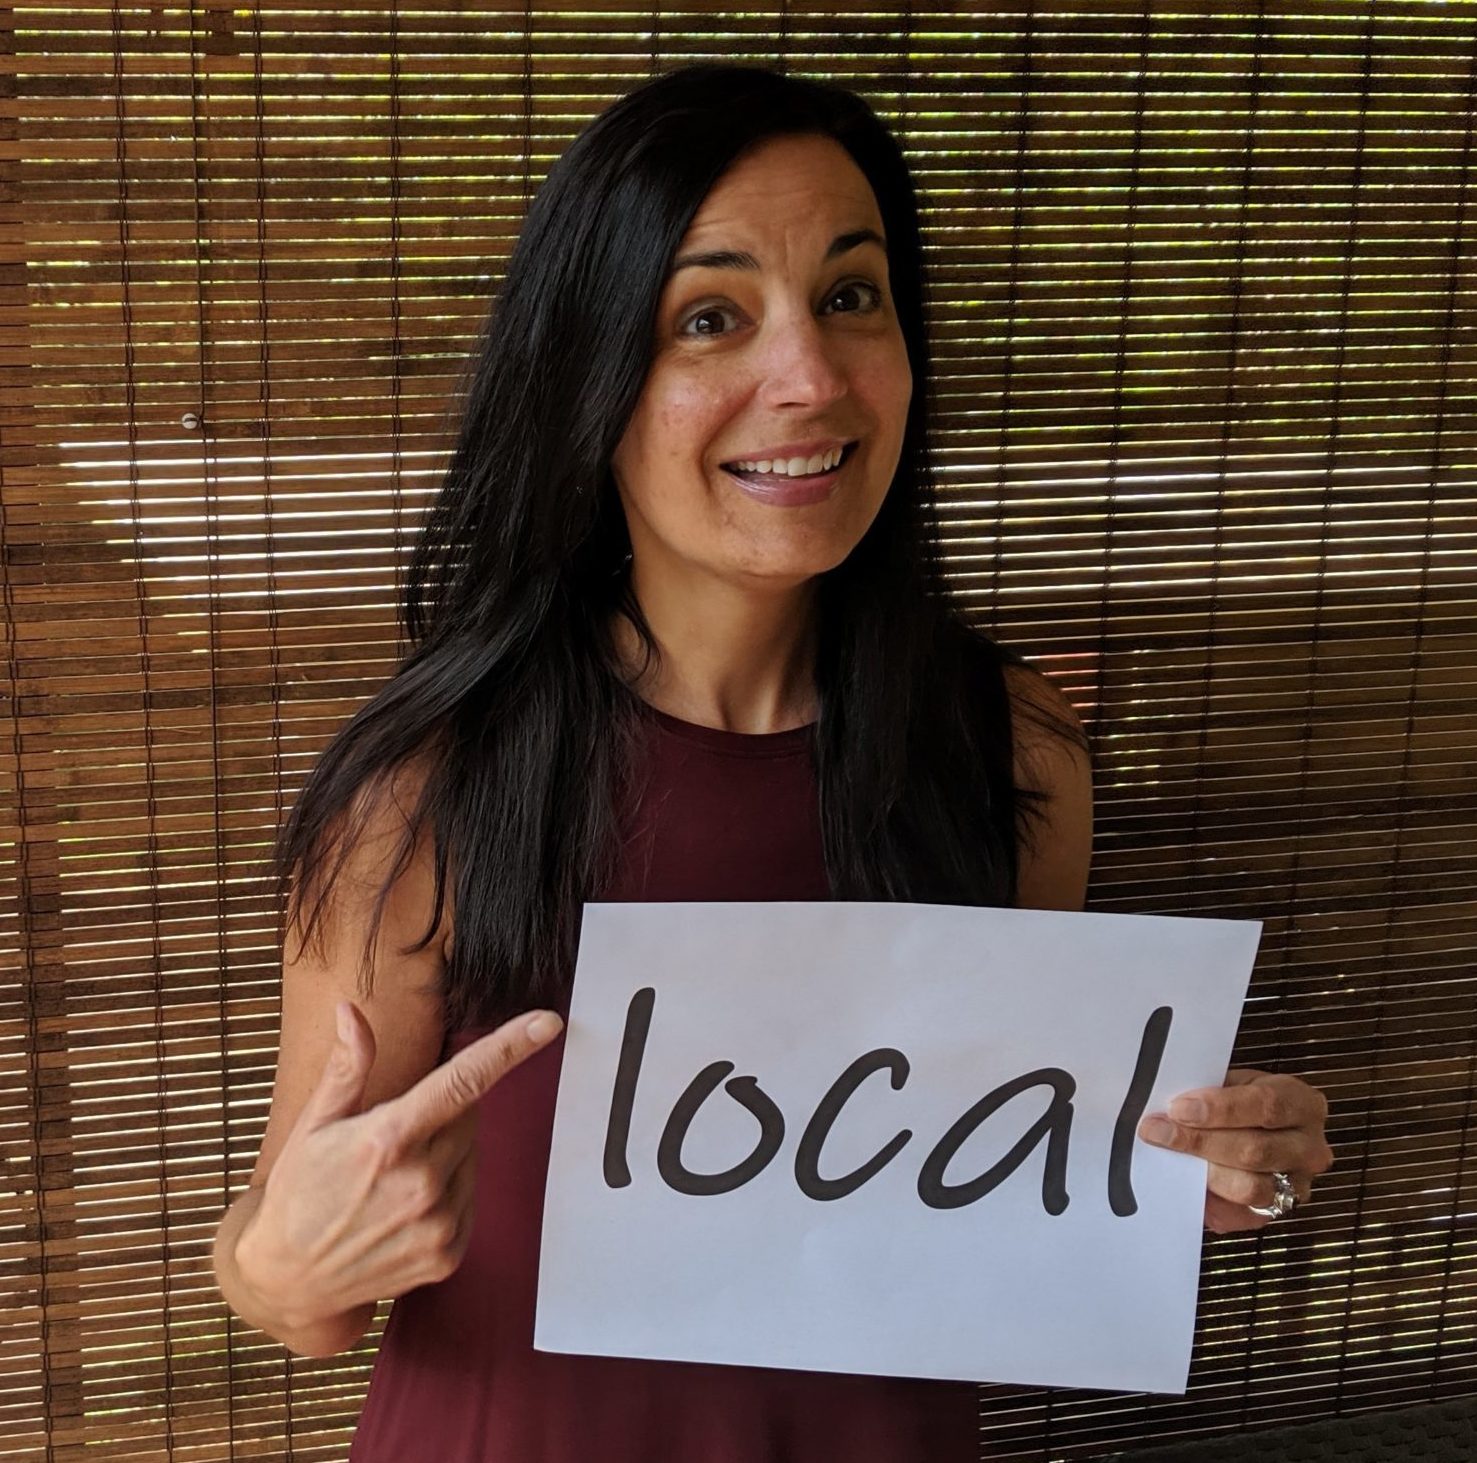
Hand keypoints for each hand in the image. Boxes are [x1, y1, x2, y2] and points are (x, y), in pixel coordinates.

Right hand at [235, 1000, 563, 1330]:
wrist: (291, 1280)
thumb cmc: (299, 1193)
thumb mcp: (314, 1124)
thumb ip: (347, 1067)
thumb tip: (351, 1011)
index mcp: (388, 1140)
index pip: (463, 1081)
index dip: (510, 1048)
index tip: (546, 1024)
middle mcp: (420, 1183)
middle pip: (468, 1118)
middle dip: (442, 1115)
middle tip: (395, 1136)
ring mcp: (437, 1224)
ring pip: (470, 1158)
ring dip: (446, 1156)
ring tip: (391, 1179)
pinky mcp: (447, 1254)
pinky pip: (470, 1200)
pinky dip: (448, 1193)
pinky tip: (405, 1206)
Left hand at [1137, 1068, 1333, 1233]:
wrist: (1257, 1132)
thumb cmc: (1241, 1103)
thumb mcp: (1233, 1083)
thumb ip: (1209, 1090)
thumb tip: (1168, 1104)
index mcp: (1302, 1104)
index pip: (1266, 1105)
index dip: (1220, 1108)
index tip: (1179, 1108)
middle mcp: (1308, 1148)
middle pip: (1254, 1150)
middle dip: (1199, 1142)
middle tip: (1158, 1131)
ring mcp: (1297, 1185)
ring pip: (1250, 1187)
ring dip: (1202, 1172)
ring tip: (1168, 1156)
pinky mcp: (1276, 1212)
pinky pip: (1241, 1215)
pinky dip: (1210, 1202)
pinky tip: (1185, 1184)